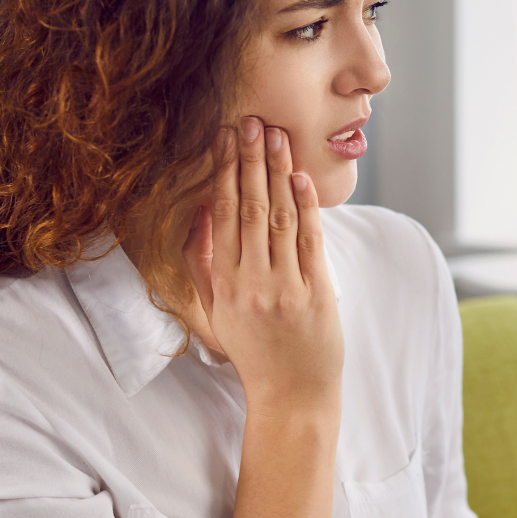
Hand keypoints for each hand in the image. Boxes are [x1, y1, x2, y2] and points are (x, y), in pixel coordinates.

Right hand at [183, 116, 343, 421]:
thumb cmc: (252, 353)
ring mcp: (284, 286)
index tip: (223, 139)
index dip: (222, 173)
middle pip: (248, 208)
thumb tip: (201, 215)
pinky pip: (309, 240)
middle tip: (251, 121)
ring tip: (277, 136)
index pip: (220, 215)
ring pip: (279, 217)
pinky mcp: (316, 293)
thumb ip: (204, 265)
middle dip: (249, 160)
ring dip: (277, 172)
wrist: (291, 396)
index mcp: (222, 284)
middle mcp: (250, 282)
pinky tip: (300, 176)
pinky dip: (306, 206)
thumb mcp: (215, 312)